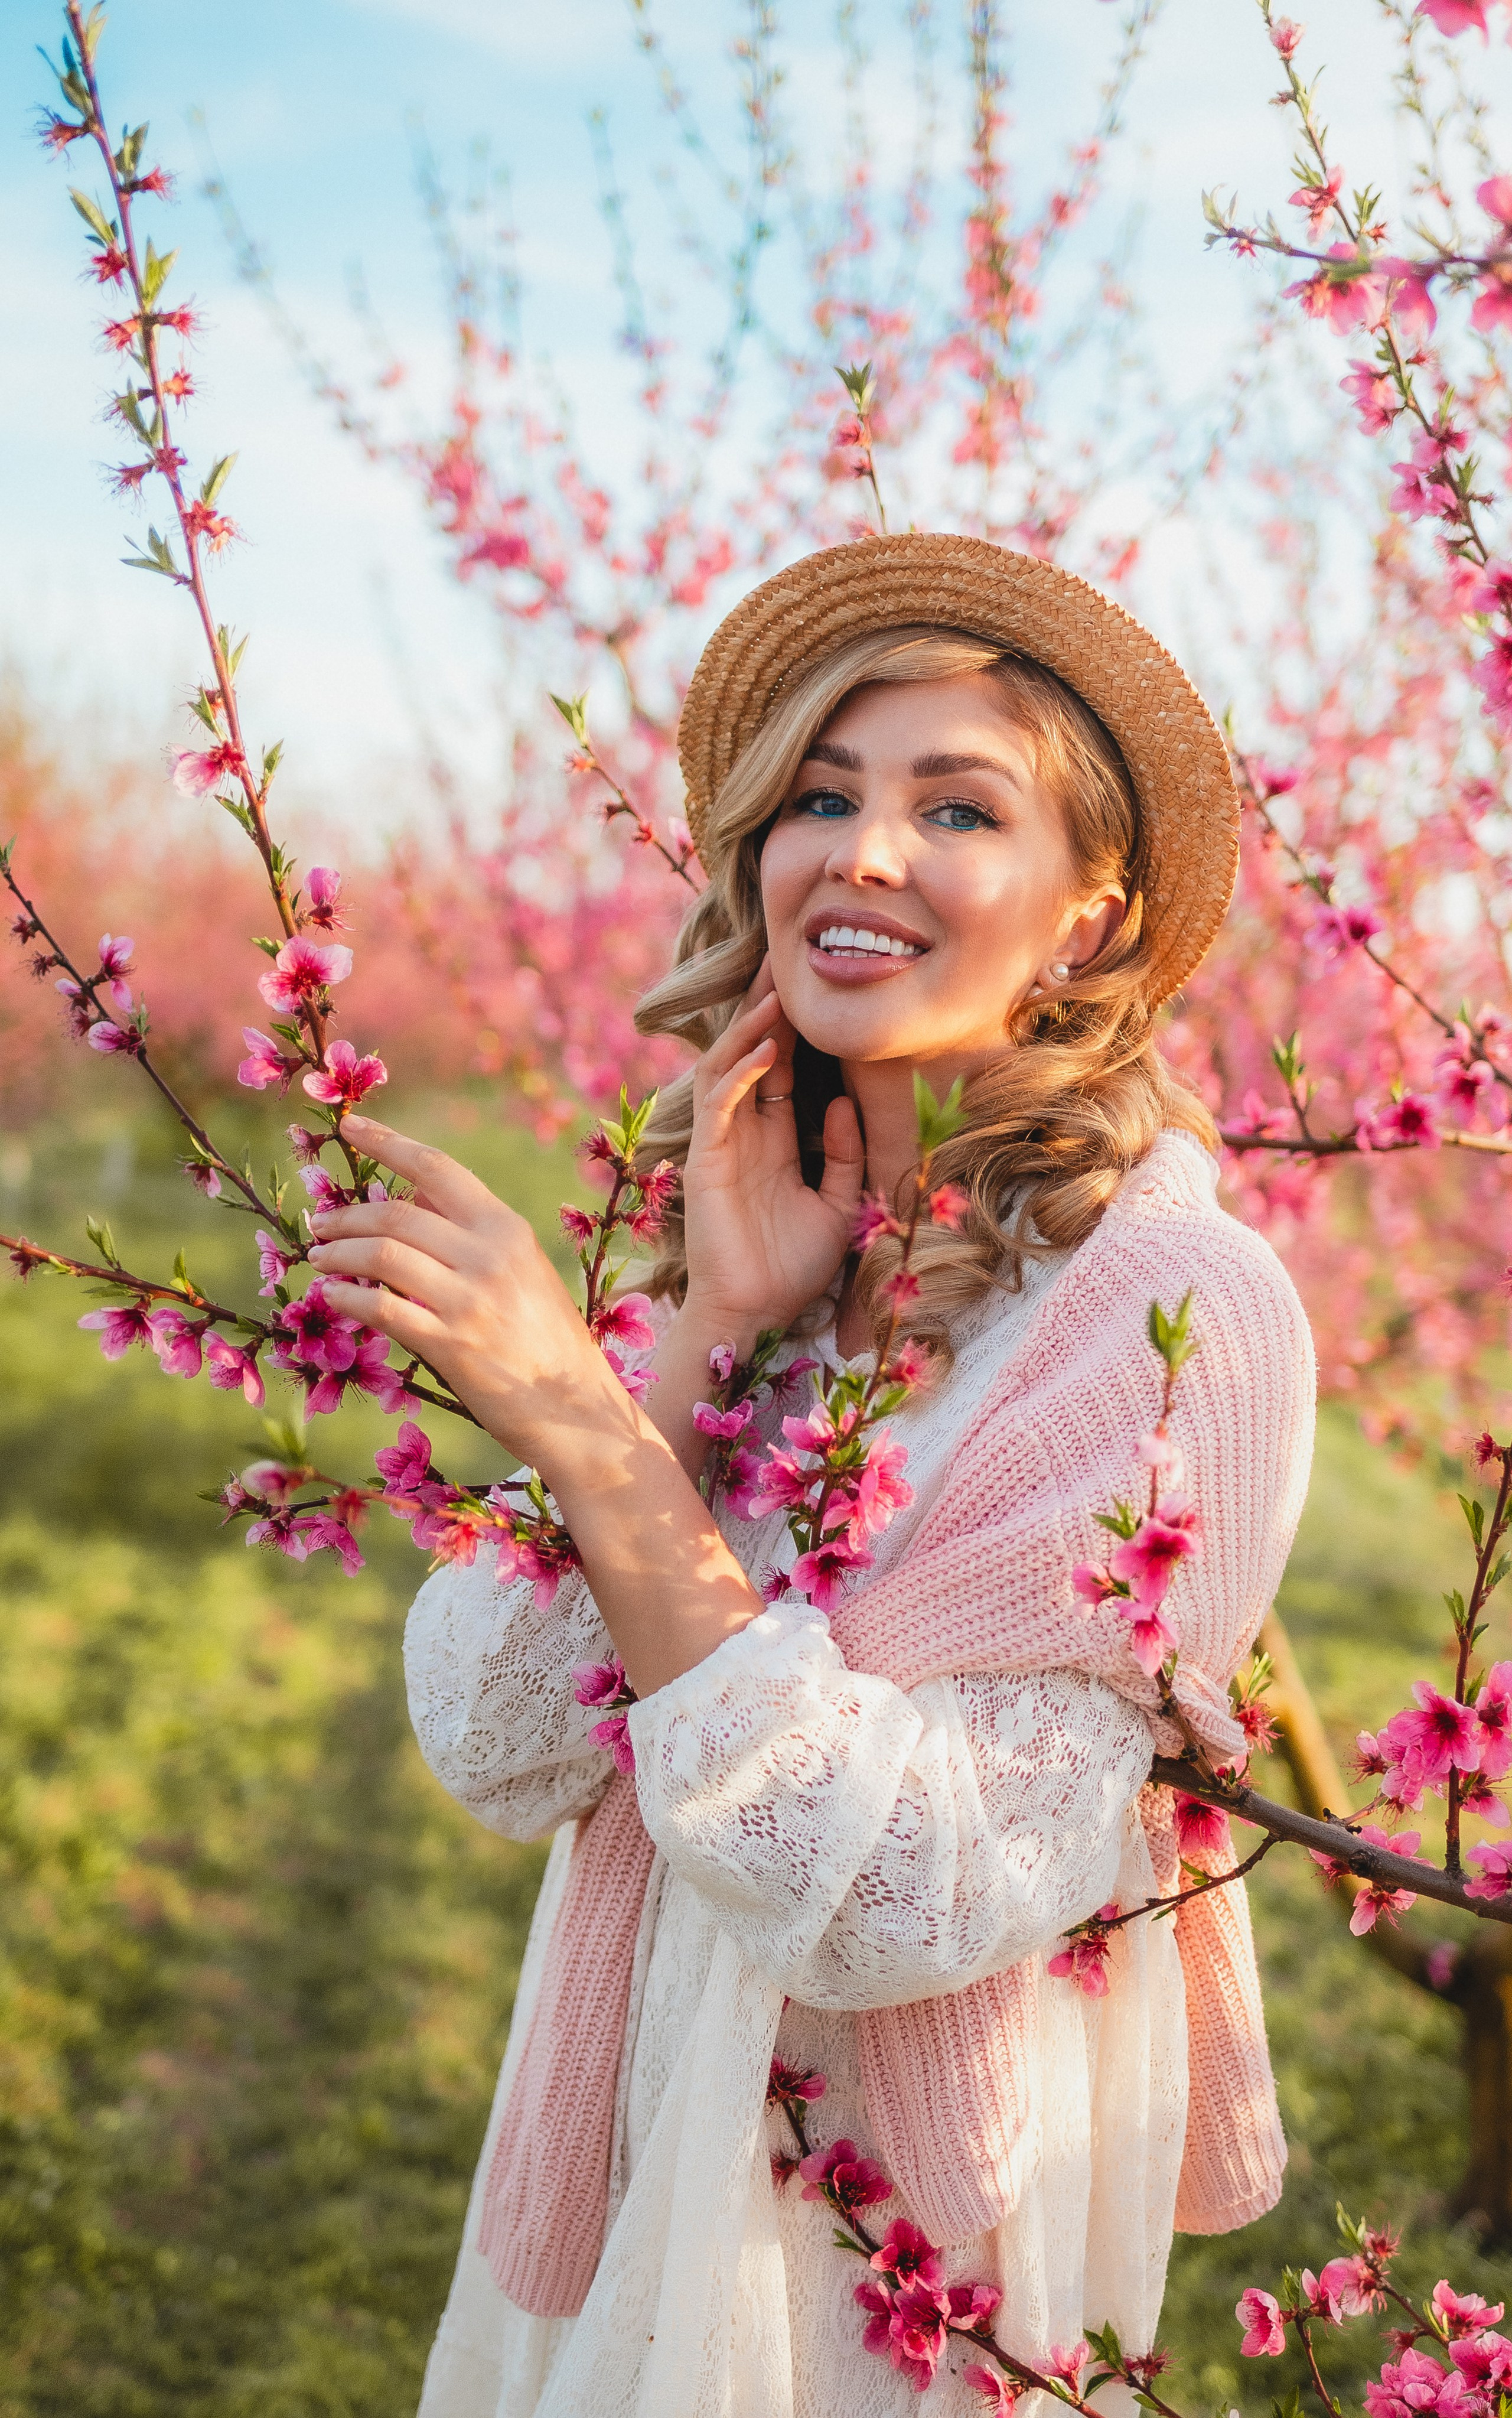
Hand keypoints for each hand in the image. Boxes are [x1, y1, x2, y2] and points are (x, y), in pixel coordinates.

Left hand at [304, 1115, 614, 1462]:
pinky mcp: (452, 1344)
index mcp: (507, 1228)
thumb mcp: (522, 1271)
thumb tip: (407, 1203)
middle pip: (397, 1214)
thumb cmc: (546, 1340)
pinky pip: (382, 1309)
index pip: (438, 1168)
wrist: (577, 1407)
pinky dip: (347, 1298)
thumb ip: (471, 1235)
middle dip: (347, 1214)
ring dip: (339, 1253)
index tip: (349, 1126)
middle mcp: (490, 1254)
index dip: (388, 1142)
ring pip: (383, 1256)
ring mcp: (471, 1300)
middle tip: (320, 1223)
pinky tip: (332, 1298)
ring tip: (321, 1258)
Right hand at [680, 957, 863, 1348]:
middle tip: (788, 960)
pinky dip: (742, 1073)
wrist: (755, 1316)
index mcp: (773, 1142)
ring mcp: (720, 1144)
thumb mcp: (839, 1205)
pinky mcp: (705, 1160)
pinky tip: (768, 1050)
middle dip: (767, 1009)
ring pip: (728, 1068)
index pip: (783, 1070)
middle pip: (751, 1056)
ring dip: (752, 1029)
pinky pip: (719, 1104)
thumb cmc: (792, 1269)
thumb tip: (841, 1101)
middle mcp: (743, 1134)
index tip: (816, 987)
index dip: (795, 1029)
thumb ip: (846, 1155)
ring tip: (779, 993)